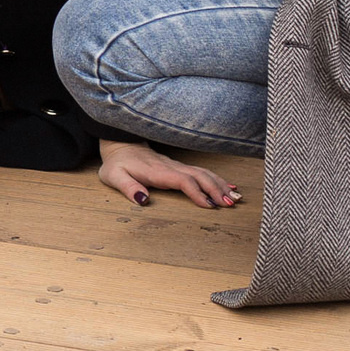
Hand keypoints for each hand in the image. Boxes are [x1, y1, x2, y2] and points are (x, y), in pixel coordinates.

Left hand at [97, 140, 243, 209]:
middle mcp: (170, 167)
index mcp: (156, 171)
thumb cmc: (117, 164)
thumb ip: (127, 187)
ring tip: (236, 198)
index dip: (196, 192)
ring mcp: (176, 166)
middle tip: (231, 204)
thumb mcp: (113, 176)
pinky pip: (201, 172)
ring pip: (203, 173)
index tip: (209, 205)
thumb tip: (142, 199)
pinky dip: (217, 179)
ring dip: (220, 184)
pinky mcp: (178, 167)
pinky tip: (229, 187)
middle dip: (216, 189)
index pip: (181, 180)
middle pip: (198, 176)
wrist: (120, 145)